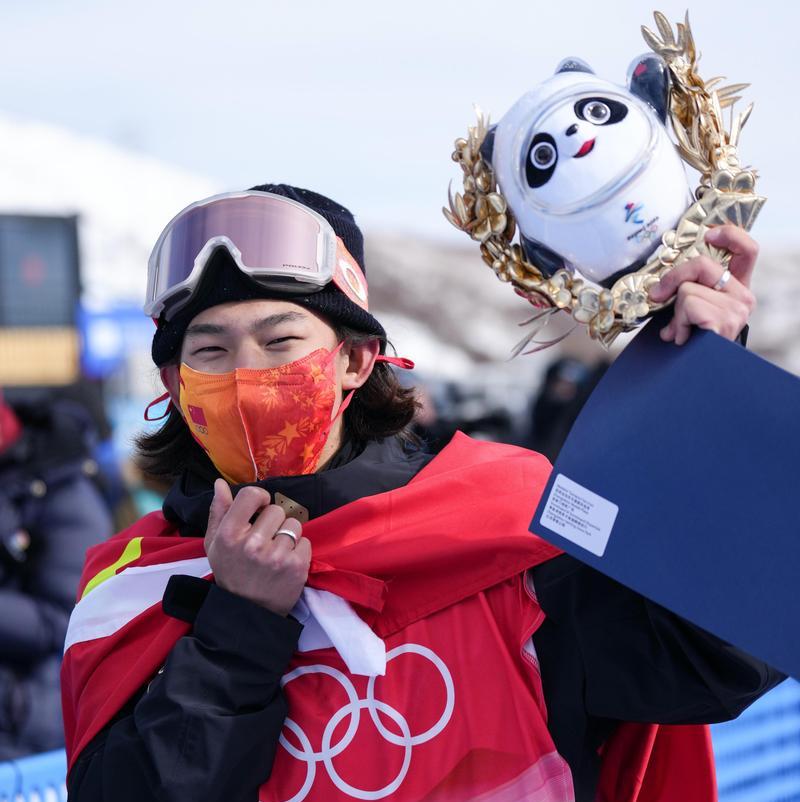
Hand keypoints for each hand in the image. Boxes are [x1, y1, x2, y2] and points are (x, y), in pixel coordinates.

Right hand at [204, 480, 309, 615]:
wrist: (247, 612)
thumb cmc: (231, 572)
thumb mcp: (215, 544)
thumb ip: (219, 511)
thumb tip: (220, 483)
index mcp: (229, 534)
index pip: (252, 495)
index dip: (260, 498)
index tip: (260, 509)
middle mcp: (252, 543)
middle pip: (276, 510)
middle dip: (273, 522)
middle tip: (265, 540)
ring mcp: (276, 556)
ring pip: (293, 525)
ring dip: (288, 536)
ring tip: (276, 552)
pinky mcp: (296, 566)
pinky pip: (305, 541)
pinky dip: (299, 551)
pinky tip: (286, 563)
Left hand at [648, 225, 757, 344]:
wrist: (696, 377)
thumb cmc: (691, 344)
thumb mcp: (689, 312)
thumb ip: (685, 292)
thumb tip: (659, 287)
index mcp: (737, 290)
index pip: (747, 250)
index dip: (730, 235)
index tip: (710, 234)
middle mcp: (743, 298)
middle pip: (702, 264)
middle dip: (672, 278)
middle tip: (658, 295)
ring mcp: (736, 310)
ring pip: (688, 290)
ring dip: (675, 313)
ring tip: (680, 332)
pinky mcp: (724, 322)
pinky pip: (688, 304)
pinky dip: (677, 322)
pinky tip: (682, 338)